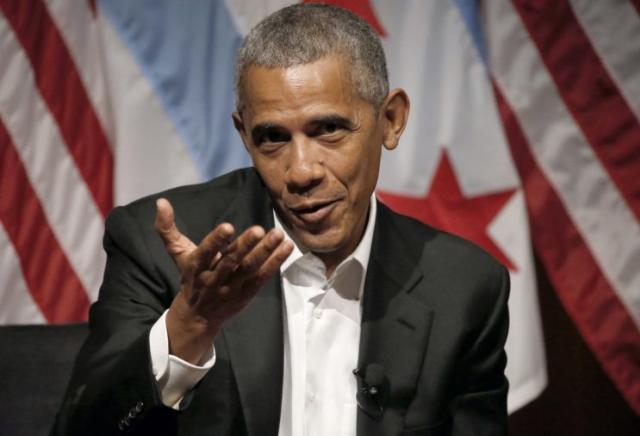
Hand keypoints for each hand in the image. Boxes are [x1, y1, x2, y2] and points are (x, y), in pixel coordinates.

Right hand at [154, 198, 292, 362]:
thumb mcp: (177, 254)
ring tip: (278, 234)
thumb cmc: (190, 277)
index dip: (216, 241)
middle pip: (231, 261)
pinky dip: (276, 262)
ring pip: (250, 269)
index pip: (205, 252)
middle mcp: (214, 278)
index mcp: (196, 267)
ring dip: (266, 252)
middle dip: (245, 245)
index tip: (228, 227)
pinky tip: (287, 247)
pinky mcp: (247, 292)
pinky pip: (263, 277)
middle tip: (259, 229)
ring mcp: (233, 287)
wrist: (198, 316)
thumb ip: (167, 229)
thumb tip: (161, 202)